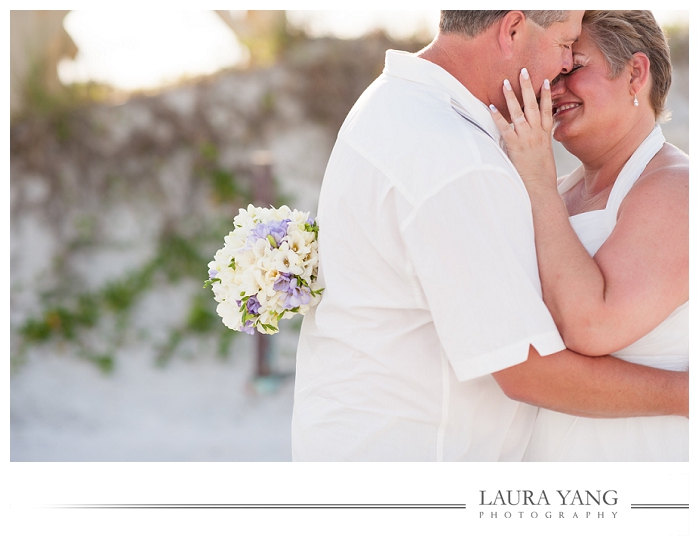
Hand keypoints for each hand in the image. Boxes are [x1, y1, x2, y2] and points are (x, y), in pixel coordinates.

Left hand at [489, 68, 557, 192]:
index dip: (546, 95)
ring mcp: (526, 138)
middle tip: (523, 71)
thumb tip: (532, 142)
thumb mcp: (544, 157)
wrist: (541, 188)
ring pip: (519, 112)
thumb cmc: (542, 177)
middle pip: (533, 105)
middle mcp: (537, 133)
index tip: (545, 81)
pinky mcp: (515, 145)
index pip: (548, 110)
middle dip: (528, 87)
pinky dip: (497, 117)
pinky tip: (491, 106)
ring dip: (511, 96)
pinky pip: (505, 128)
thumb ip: (538, 145)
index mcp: (546, 135)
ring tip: (505, 82)